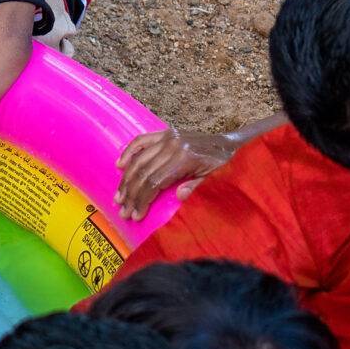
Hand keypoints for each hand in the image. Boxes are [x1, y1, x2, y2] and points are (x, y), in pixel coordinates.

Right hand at [116, 127, 232, 219]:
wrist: (231, 144)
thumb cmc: (224, 166)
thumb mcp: (216, 179)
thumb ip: (198, 186)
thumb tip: (179, 196)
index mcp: (184, 158)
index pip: (154, 181)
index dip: (142, 200)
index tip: (135, 215)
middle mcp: (172, 146)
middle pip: (143, 172)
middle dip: (131, 194)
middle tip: (123, 210)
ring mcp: (167, 138)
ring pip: (139, 160)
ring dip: (126, 180)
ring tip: (118, 196)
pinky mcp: (165, 133)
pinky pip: (141, 141)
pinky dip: (128, 152)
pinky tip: (119, 165)